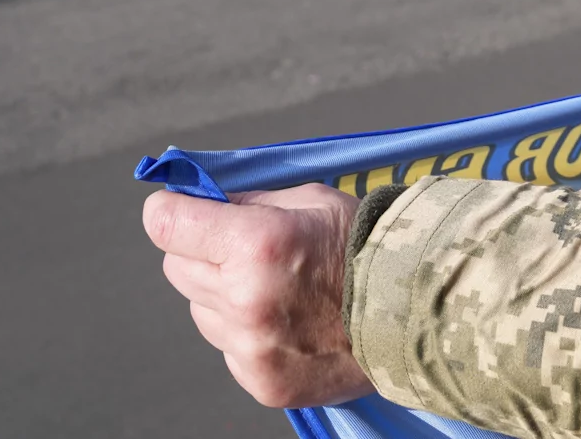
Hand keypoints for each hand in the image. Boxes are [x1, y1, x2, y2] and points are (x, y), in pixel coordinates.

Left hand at [143, 184, 373, 409]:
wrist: (414, 308)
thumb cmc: (364, 243)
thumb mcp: (307, 200)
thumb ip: (247, 203)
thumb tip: (201, 201)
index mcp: (254, 243)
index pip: (166, 224)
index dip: (168, 210)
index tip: (178, 208)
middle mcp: (243, 297)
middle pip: (175, 266)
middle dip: (199, 251)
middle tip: (240, 247)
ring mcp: (249, 346)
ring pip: (199, 309)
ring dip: (222, 294)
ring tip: (276, 288)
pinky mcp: (259, 380)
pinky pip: (227, 347)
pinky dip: (246, 332)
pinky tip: (288, 321)